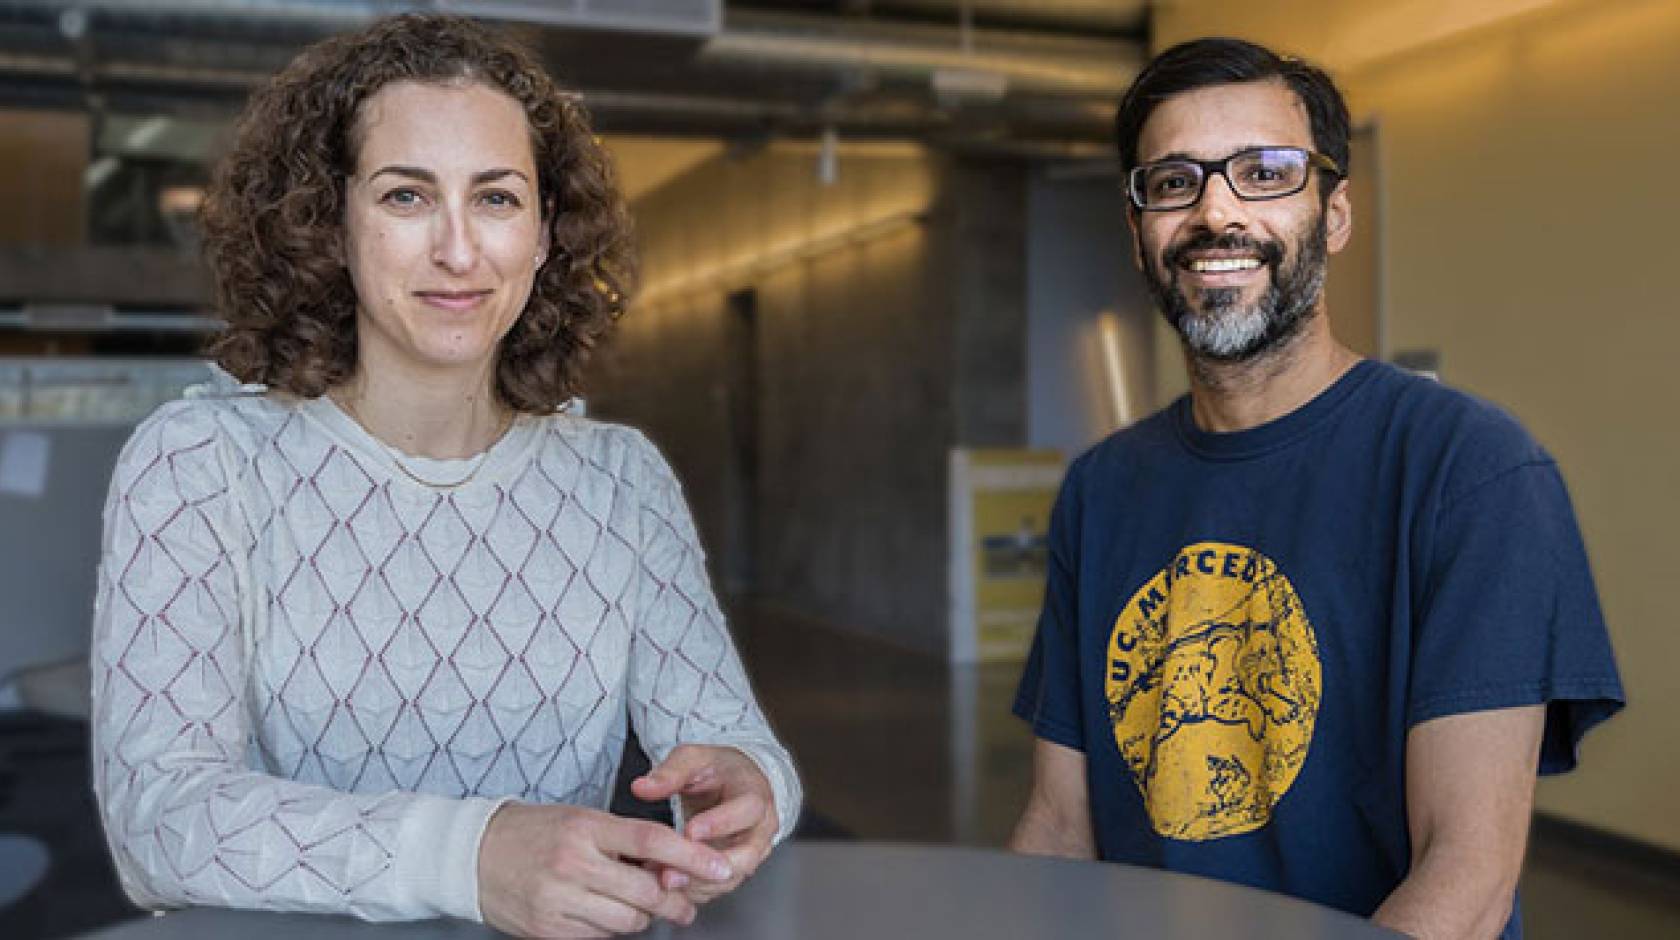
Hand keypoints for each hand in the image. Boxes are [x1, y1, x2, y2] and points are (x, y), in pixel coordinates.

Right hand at [477, 801, 735, 937]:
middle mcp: (572, 863)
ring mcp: (558, 900)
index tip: (720, 867)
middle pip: (646, 891)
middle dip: (675, 902)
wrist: (473, 856)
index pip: (651, 840)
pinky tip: (602, 913)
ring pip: (627, 921)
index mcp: (585, 827)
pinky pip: (599, 937)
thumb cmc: (535, 832)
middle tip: (684, 904)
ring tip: (638, 906)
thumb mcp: (580, 820)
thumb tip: (672, 864)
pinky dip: (610, 929)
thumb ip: (623, 840)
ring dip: (642, 917)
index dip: (692, 856)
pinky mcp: (548, 931)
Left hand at [631, 744, 778, 903]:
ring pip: (731, 878)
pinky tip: (666, 884)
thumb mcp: (694, 759)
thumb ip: (670, 772)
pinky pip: (719, 887)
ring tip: (661, 880)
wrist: (734, 785)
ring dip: (696, 883)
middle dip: (707, 867)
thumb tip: (641, 787)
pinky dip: (693, 889)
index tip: (689, 831)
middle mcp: (761, 828)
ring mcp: (752, 853)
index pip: (747, 811)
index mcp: (755, 794)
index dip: (720, 823)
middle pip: (746, 856)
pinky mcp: (737, 870)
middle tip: (671, 871)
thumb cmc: (717, 771)